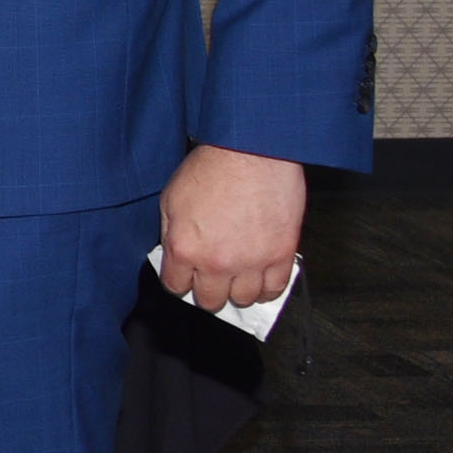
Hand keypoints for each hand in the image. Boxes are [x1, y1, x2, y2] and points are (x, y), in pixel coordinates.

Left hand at [156, 142, 305, 310]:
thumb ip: (171, 234)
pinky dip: (267, 288)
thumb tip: (174, 256)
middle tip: (211, 276)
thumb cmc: (212, 169)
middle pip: (210, 300)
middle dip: (207, 289)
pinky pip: (274, 290)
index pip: (176, 287)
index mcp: (184, 249)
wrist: (252, 152)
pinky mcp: (281, 255)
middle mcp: (216, 262)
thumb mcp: (171, 199)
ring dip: (238, 289)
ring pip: (243, 299)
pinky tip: (260, 277)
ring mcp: (251, 262)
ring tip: (237, 274)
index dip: (179, 280)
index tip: (185, 275)